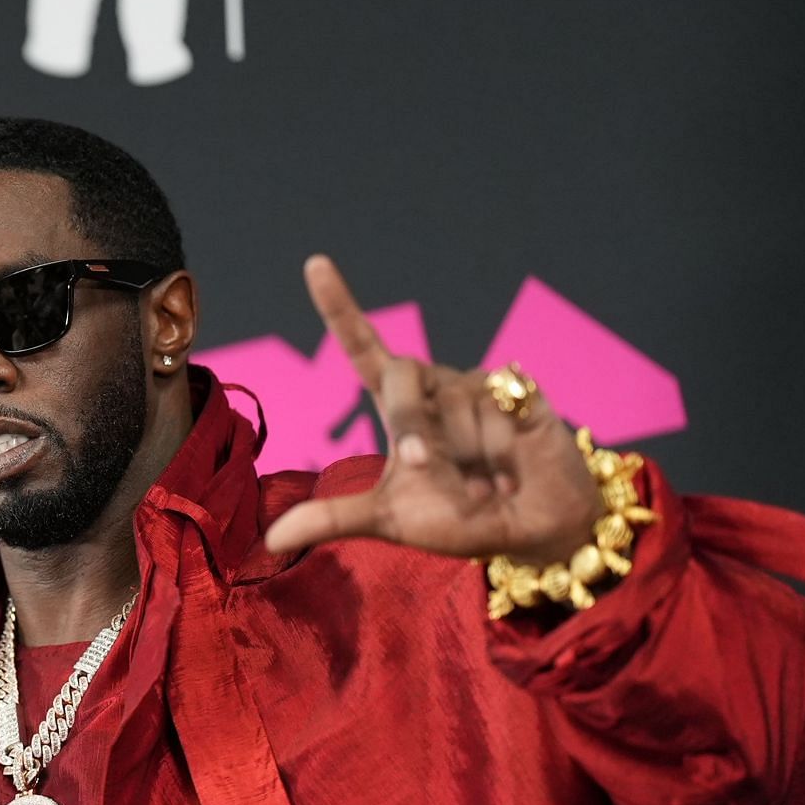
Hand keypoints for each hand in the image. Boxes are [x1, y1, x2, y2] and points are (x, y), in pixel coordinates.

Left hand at [263, 256, 600, 563]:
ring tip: (486, 483)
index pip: (363, 348)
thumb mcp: (391, 521)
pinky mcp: (520, 392)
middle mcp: (434, 389)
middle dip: (412, 425)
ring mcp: (476, 387)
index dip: (340, 306)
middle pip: (403, 378)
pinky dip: (503, 451)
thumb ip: (334, 520)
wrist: (532, 531)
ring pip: (457, 405)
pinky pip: (502, 405)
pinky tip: (513, 472)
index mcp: (399, 408)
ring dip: (469, 457)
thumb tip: (272, 541)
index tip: (314, 263)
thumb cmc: (458, 520)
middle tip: (427, 467)